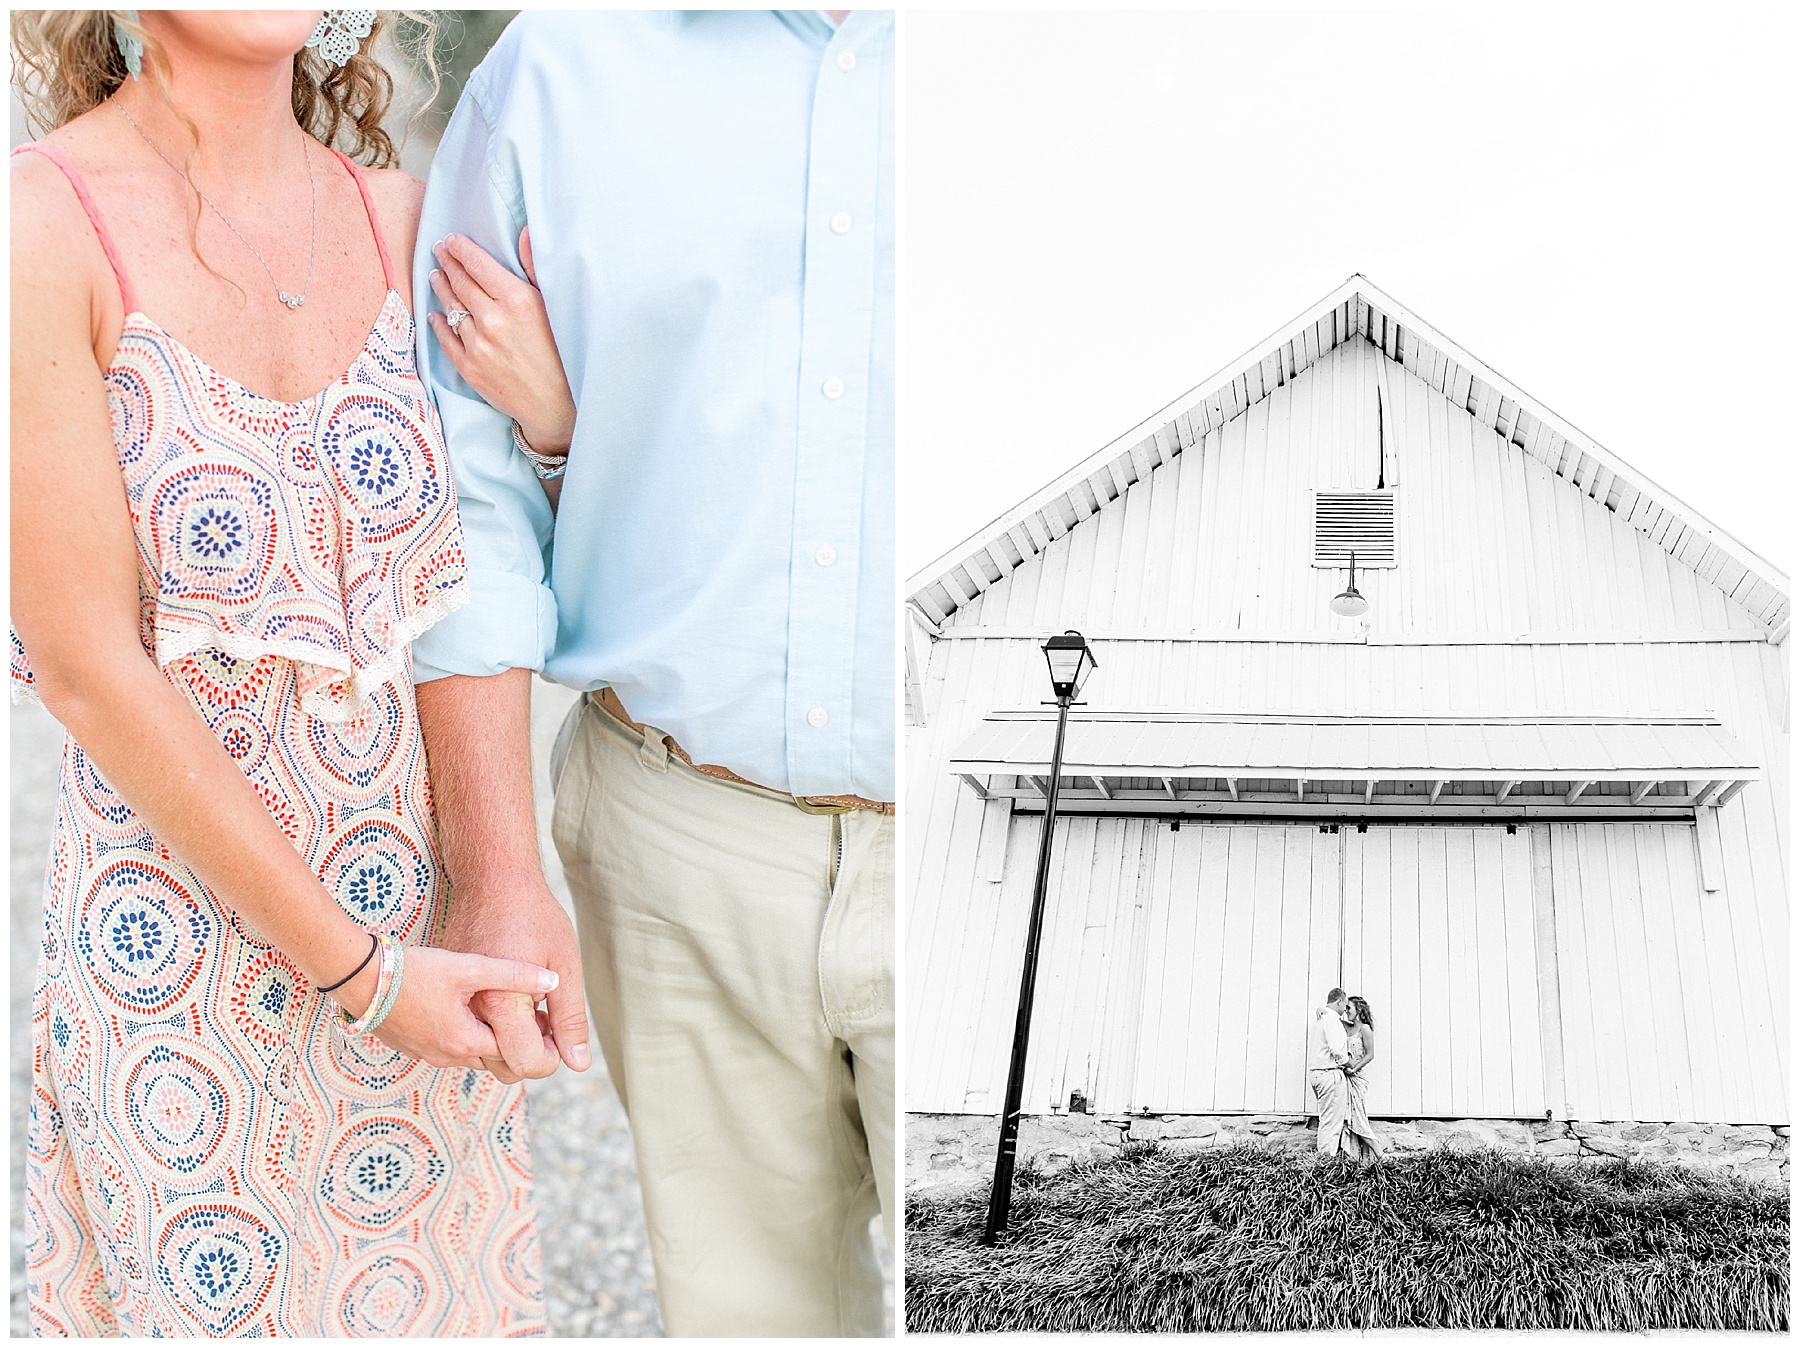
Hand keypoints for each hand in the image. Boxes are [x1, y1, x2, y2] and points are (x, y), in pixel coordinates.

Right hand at [359, 945, 558, 1069]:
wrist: (358, 975)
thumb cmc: (414, 970)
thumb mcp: (469, 967)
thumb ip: (514, 974)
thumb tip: (553, 980)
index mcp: (465, 1043)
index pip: (516, 1054)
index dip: (537, 1039)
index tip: (550, 1020)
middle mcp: (447, 1056)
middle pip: (496, 1059)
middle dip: (517, 1042)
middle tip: (536, 1018)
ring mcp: (427, 1053)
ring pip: (473, 1054)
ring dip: (492, 1037)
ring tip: (509, 1010)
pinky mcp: (413, 1044)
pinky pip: (451, 1047)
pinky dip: (469, 1034)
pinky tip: (473, 1007)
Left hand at [427, 227, 576, 455]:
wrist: (558, 406)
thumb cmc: (564, 353)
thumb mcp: (555, 306)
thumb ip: (534, 268)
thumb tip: (524, 232)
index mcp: (517, 300)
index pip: (477, 264)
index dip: (460, 248)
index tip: (451, 239)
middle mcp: (493, 320)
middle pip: (461, 282)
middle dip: (447, 263)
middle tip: (439, 251)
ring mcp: (478, 345)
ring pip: (451, 308)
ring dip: (441, 288)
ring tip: (437, 276)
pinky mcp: (469, 367)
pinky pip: (446, 338)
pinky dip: (439, 323)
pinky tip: (436, 314)